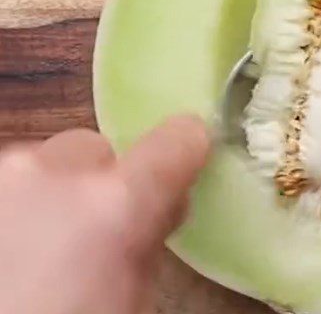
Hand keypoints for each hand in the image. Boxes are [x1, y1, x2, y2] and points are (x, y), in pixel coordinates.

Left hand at [0, 115, 209, 313]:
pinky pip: (3, 187)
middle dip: (99, 185)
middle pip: (96, 150)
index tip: (182, 171)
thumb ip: (148, 243)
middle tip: (87, 242)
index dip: (185, 153)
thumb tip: (161, 207)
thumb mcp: (128, 306)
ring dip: (46, 198)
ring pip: (40, 165)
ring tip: (32, 260)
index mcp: (113, 208)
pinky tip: (4, 260)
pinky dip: (10, 213)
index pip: (177, 140)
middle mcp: (51, 175)